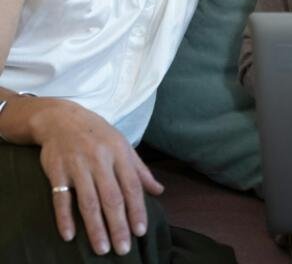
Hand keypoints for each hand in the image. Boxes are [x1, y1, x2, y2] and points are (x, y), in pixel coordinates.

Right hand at [30, 99, 163, 254]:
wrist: (61, 118)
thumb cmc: (97, 134)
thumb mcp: (123, 146)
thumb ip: (140, 170)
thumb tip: (159, 191)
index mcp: (120, 154)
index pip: (132, 186)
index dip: (137, 209)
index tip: (141, 230)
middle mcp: (100, 160)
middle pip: (111, 198)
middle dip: (118, 225)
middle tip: (123, 248)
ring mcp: (77, 166)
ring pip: (88, 201)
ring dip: (95, 227)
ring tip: (102, 248)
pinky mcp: (56, 171)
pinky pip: (60, 198)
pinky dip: (64, 217)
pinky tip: (69, 235)